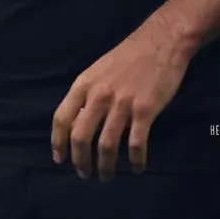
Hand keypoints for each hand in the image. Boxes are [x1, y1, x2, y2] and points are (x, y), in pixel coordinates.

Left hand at [50, 20, 190, 180]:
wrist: (161, 42)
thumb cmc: (129, 56)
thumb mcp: (98, 70)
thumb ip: (87, 95)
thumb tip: (78, 123)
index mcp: (84, 84)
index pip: (62, 118)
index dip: (58, 142)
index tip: (60, 159)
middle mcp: (99, 95)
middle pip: (81, 136)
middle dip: (80, 160)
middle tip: (83, 174)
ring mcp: (122, 103)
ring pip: (106, 145)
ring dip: (105, 166)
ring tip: (106, 177)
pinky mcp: (145, 110)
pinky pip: (136, 143)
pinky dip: (136, 160)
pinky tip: (138, 168)